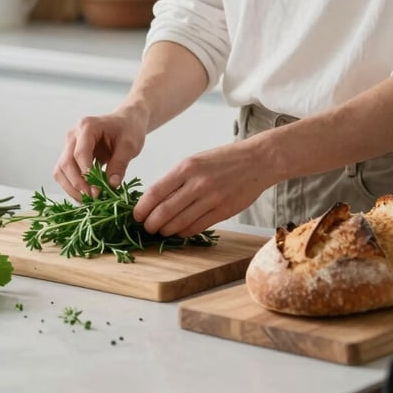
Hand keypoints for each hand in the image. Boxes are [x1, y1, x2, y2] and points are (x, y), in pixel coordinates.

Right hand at [53, 109, 146, 201]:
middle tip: (93, 198)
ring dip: (71, 188)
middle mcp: (73, 134)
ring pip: (60, 170)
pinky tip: (85, 195)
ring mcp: (69, 144)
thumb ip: (120, 164)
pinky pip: (64, 173)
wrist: (126, 122)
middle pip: (66, 163)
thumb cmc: (128, 129)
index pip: (80, 153)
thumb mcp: (129, 145)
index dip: (86, 174)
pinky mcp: (70, 155)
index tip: (97, 191)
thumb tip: (111, 185)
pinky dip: (71, 186)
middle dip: (78, 184)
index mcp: (87, 126)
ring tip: (88, 200)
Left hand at [132, 141, 269, 236]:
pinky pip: (196, 227)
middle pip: (164, 211)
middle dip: (151, 224)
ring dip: (166, 230)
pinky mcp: (222, 212)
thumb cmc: (224, 159)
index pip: (156, 192)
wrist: (257, 161)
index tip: (136, 215)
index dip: (142, 207)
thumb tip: (155, 198)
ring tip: (161, 230)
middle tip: (147, 227)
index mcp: (187, 167)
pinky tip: (180, 231)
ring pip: (179, 223)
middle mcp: (197, 183)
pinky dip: (184, 232)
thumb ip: (177, 178)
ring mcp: (211, 199)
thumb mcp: (196, 160)